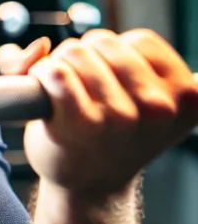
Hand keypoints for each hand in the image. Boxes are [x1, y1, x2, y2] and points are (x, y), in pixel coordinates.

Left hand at [0, 29, 197, 195]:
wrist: (88, 183)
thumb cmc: (106, 130)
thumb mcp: (128, 88)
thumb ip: (98, 51)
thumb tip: (40, 45)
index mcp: (187, 95)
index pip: (141, 41)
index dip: (116, 53)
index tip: (112, 79)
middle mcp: (161, 108)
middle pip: (103, 41)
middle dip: (85, 57)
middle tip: (84, 90)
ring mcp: (123, 116)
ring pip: (75, 52)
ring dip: (59, 66)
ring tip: (66, 96)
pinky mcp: (83, 123)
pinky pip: (55, 71)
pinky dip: (40, 74)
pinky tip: (45, 94)